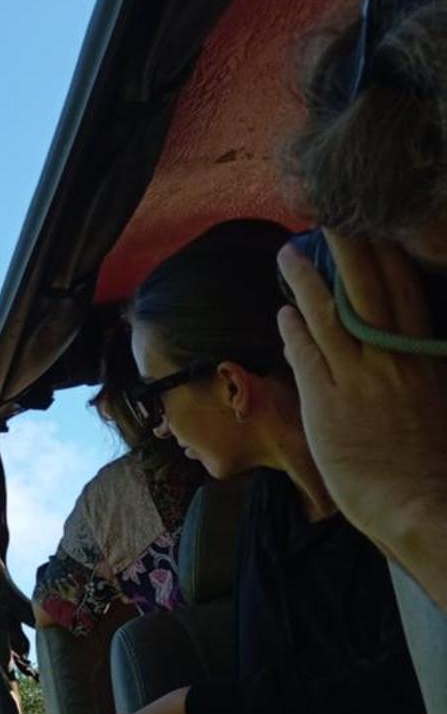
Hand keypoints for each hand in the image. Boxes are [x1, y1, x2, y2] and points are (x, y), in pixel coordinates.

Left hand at [278, 235, 446, 601]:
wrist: (422, 501)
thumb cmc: (433, 462)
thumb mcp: (439, 401)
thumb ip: (422, 368)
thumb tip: (410, 345)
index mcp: (424, 353)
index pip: (404, 287)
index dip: (385, 253)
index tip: (370, 225)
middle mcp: (393, 356)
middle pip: (368, 286)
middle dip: (347, 245)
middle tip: (327, 212)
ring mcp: (360, 378)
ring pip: (330, 314)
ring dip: (306, 280)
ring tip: (287, 254)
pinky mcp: (329, 404)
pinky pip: (308, 355)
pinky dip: (295, 329)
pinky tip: (284, 313)